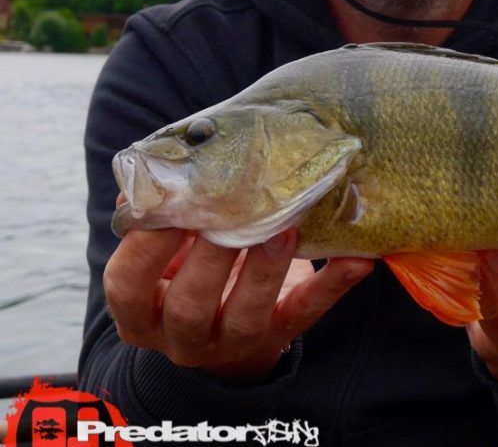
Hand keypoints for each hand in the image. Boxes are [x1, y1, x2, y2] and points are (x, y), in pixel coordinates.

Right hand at [103, 227, 373, 380]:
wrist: (228, 331)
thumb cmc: (189, 271)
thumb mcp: (165, 253)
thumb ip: (158, 218)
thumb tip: (153, 169)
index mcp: (140, 312)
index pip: (128, 285)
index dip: (144, 247)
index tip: (169, 206)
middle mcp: (181, 337)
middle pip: (189, 305)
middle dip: (210, 259)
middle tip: (230, 215)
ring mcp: (232, 342)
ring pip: (246, 315)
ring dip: (264, 272)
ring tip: (283, 229)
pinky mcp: (281, 335)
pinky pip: (308, 312)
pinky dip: (333, 284)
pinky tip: (357, 258)